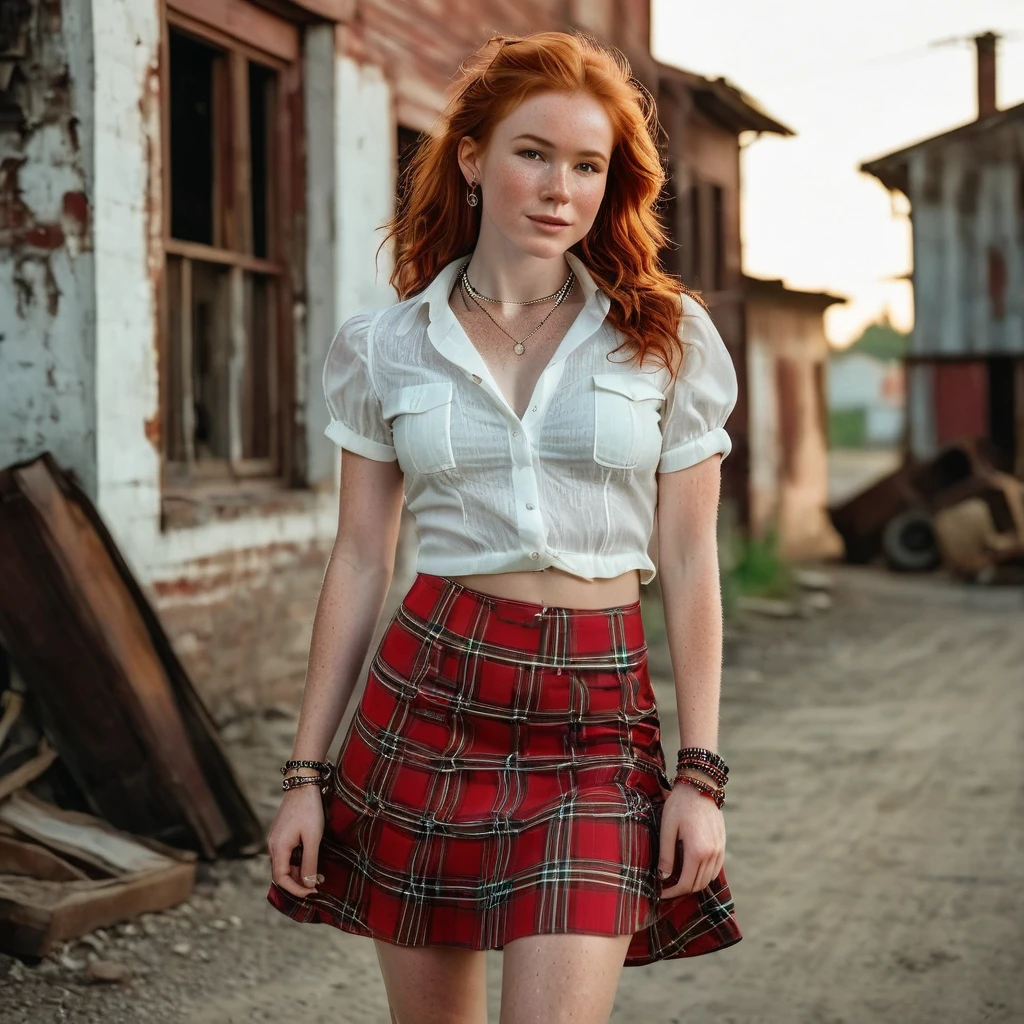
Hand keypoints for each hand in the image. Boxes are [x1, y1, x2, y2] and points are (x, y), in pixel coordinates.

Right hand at [268, 783, 324, 898]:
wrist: (303, 784)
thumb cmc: (309, 810)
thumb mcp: (313, 838)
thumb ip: (310, 862)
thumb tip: (309, 884)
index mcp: (278, 848)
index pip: (281, 879)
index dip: (296, 890)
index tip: (313, 893)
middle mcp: (273, 846)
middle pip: (281, 874)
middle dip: (298, 883)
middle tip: (318, 886)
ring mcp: (276, 840)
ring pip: (284, 865)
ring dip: (299, 873)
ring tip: (318, 875)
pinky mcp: (281, 834)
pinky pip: (286, 855)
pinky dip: (297, 862)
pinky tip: (311, 861)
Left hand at [657, 781, 724, 898]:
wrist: (700, 785)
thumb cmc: (680, 805)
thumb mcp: (667, 828)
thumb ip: (666, 855)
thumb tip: (663, 877)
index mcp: (697, 851)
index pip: (686, 883)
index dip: (672, 892)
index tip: (660, 893)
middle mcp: (712, 854)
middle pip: (697, 884)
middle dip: (681, 890)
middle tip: (666, 887)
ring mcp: (720, 850)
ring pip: (708, 879)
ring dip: (693, 883)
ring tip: (677, 879)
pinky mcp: (722, 844)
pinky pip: (715, 869)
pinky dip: (704, 875)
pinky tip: (691, 869)